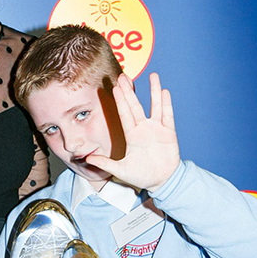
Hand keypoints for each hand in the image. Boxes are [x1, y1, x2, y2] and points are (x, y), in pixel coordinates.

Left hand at [86, 73, 179, 191]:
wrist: (161, 182)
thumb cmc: (141, 175)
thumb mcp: (120, 170)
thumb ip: (105, 164)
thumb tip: (87, 160)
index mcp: (132, 135)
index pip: (124, 114)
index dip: (120, 101)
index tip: (115, 88)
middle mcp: (143, 128)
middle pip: (136, 106)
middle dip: (130, 91)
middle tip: (124, 76)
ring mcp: (156, 129)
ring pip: (155, 106)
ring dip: (154, 91)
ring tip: (153, 75)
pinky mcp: (169, 133)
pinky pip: (168, 116)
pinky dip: (167, 104)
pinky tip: (164, 92)